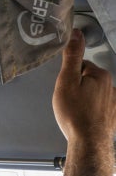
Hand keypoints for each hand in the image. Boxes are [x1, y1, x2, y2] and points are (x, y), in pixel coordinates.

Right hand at [53, 29, 115, 143]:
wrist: (88, 142)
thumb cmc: (74, 114)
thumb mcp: (66, 82)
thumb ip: (72, 57)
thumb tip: (75, 33)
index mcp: (99, 75)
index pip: (80, 66)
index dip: (69, 76)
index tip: (65, 88)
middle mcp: (111, 86)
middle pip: (89, 80)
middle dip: (78, 87)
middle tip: (68, 101)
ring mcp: (114, 101)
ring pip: (95, 94)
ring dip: (86, 100)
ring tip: (76, 112)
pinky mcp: (114, 115)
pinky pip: (101, 108)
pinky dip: (93, 111)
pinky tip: (86, 119)